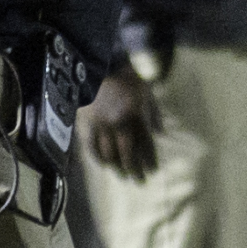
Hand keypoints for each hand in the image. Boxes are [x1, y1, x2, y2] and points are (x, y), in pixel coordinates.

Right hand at [84, 65, 161, 180]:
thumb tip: (160, 134)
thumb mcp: (146, 92)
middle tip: (139, 181)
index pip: (145, 144)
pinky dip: (98, 158)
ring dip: (117, 168)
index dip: (149, 160)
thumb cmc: (127, 78)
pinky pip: (91, 146)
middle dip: (135, 170)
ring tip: (123, 176)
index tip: (152, 170)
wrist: (99, 65)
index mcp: (135, 115)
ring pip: (109, 154)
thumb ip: (154, 114)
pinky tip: (104, 165)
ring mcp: (101, 125)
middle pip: (127, 154)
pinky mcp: (86, 123)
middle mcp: (118, 123)